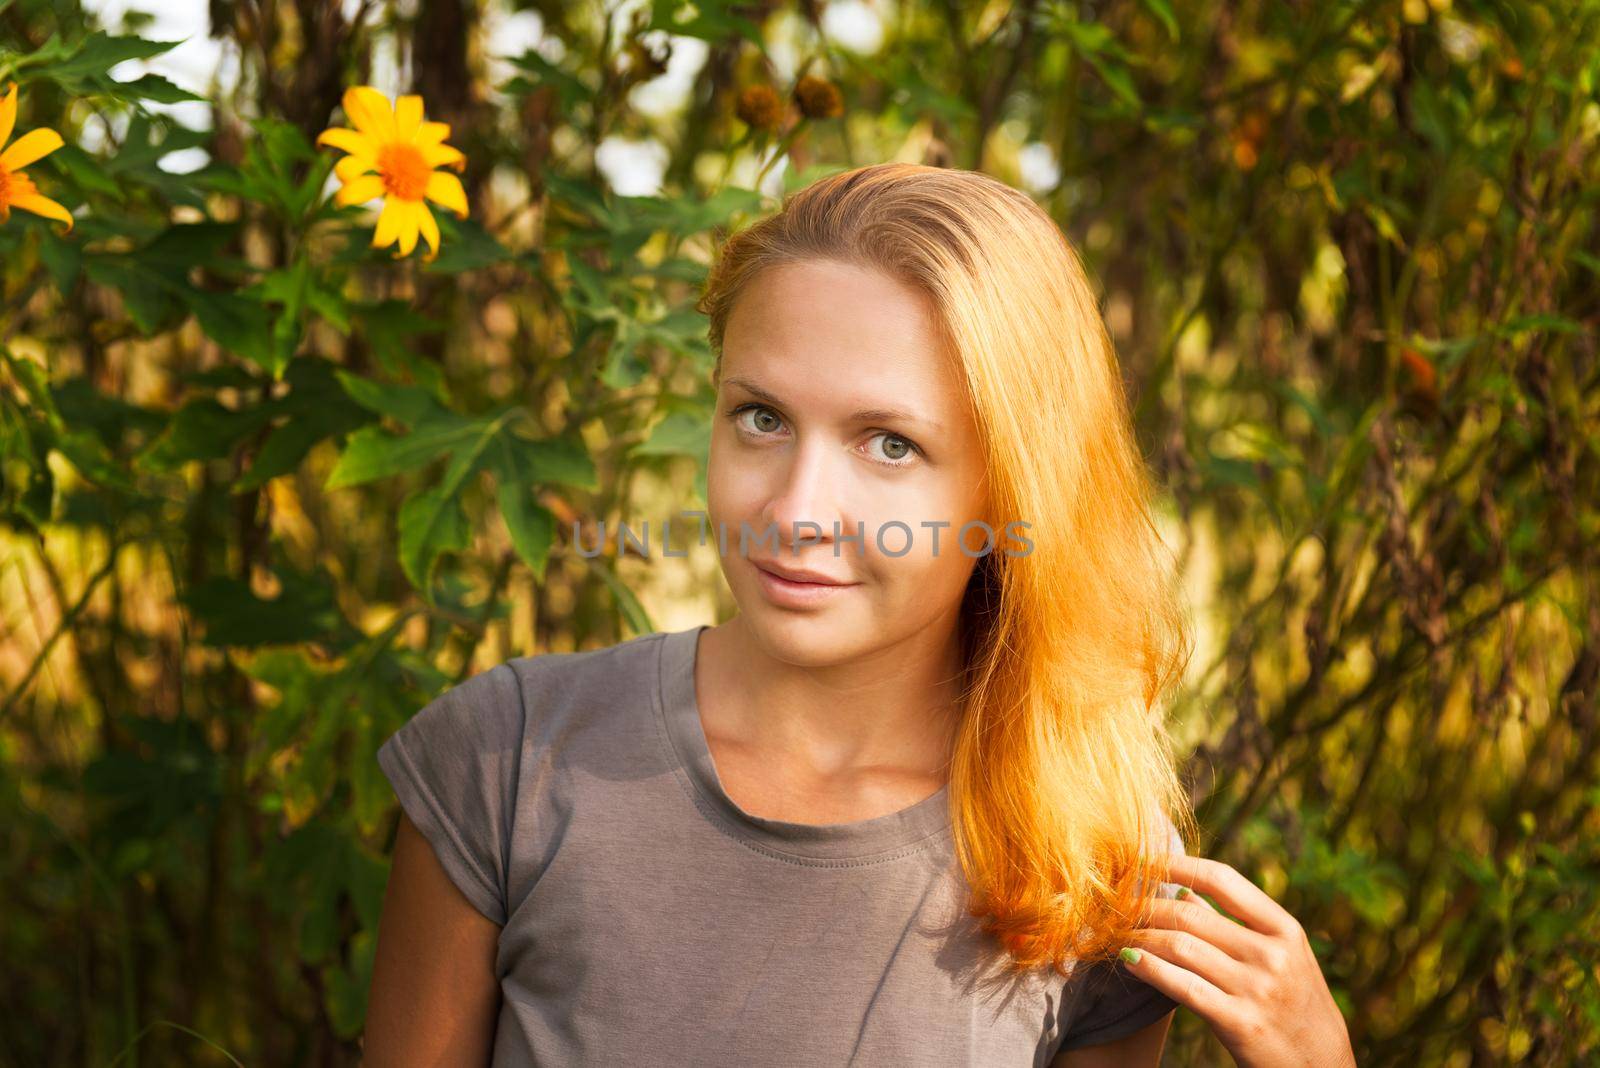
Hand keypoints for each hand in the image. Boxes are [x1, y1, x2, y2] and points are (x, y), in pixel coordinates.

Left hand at [1115, 854, 1355, 1067]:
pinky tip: (1128, 961)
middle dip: (1145, 905)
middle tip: (1117, 903)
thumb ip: (1234, 922)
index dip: (1177, 864)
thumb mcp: (1281, 957)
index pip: (1222, 880)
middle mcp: (1272, 954)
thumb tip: (1184, 887)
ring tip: (1118, 933)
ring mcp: (1256, 989)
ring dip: (1140, 937)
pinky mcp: (1239, 1022)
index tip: (1143, 860)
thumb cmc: (1295, 1005)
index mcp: (1284, 929)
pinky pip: (1181, 986)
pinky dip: (1148, 969)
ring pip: (1180, 946)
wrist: (1323, 1067)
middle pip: (1190, 913)